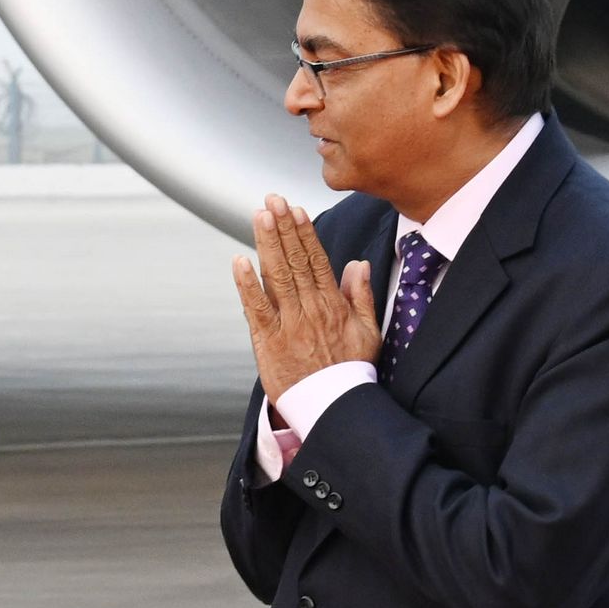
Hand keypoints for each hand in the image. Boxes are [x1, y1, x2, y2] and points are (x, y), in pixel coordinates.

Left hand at [230, 194, 377, 403]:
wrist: (334, 408)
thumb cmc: (350, 372)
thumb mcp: (369, 332)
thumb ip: (362, 296)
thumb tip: (358, 264)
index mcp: (333, 304)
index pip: (316, 259)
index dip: (304, 232)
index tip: (295, 209)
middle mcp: (310, 309)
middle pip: (295, 260)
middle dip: (283, 227)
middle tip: (272, 199)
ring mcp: (288, 324)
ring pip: (276, 276)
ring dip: (267, 243)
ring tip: (260, 216)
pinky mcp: (268, 341)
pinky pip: (256, 308)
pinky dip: (246, 284)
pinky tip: (239, 261)